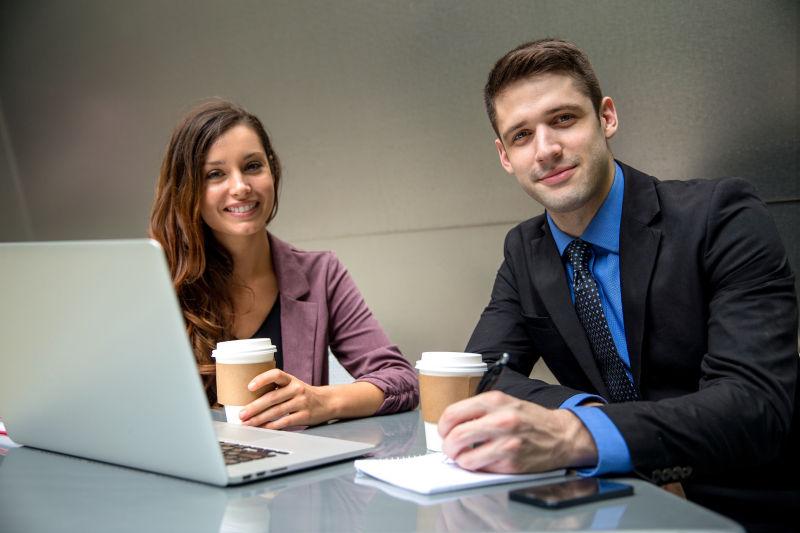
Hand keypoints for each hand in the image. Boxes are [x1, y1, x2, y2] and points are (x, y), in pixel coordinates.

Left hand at [239, 369, 333, 429]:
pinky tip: (262, 428)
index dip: (262, 379)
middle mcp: (296, 389)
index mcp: (291, 380)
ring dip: (259, 419)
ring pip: (276, 411)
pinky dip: (272, 426)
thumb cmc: (304, 395)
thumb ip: (277, 389)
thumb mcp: (293, 386)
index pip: (276, 374)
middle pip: (272, 397)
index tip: (250, 387)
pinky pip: (285, 421)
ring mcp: (301, 402)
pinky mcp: (304, 416)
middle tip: (241, 414)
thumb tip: (250, 400)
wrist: (328, 402)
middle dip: (254, 407)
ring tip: (247, 423)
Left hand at [437, 391, 596, 473]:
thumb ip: (479, 410)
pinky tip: (484, 461)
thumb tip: (451, 425)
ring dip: (460, 460)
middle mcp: (501, 421)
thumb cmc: (530, 419)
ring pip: (465, 458)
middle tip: (450, 448)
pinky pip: (482, 469)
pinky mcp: (512, 464)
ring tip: (465, 457)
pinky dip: (478, 467)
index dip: (443, 426)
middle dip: (448, 446)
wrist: (561, 435)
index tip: (444, 431)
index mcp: (495, 401)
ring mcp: (507, 443)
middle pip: (455, 437)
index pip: (453, 414)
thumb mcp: (505, 402)